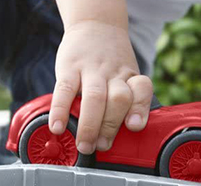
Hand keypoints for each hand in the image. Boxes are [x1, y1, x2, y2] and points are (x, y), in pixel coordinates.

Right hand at [48, 21, 152, 153]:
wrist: (95, 24)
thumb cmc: (112, 61)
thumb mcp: (127, 76)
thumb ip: (126, 103)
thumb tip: (114, 138)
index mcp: (131, 77)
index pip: (142, 91)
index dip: (140, 108)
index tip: (134, 126)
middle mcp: (114, 74)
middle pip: (118, 100)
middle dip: (110, 127)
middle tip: (102, 146)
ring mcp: (92, 70)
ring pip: (95, 98)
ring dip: (89, 125)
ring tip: (84, 145)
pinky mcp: (69, 67)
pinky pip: (65, 90)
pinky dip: (60, 110)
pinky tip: (58, 126)